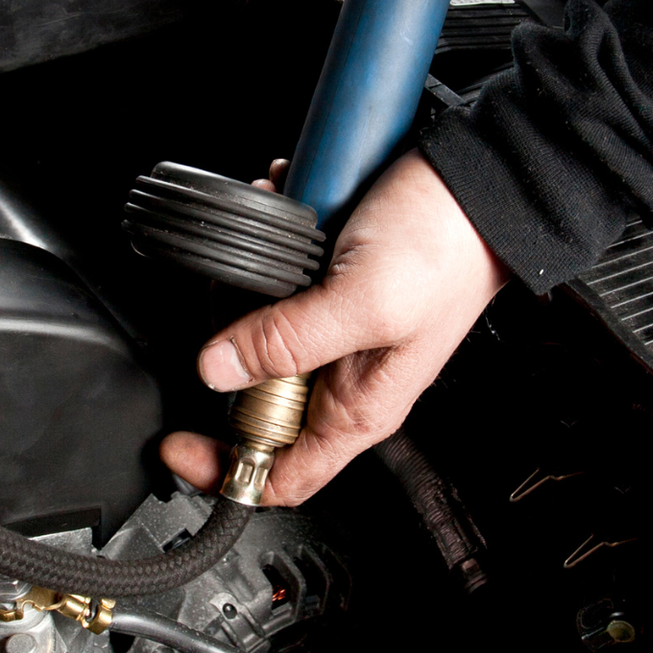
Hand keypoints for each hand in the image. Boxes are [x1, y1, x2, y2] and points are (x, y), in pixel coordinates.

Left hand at [159, 153, 508, 505]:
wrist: (476, 176)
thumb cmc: (448, 247)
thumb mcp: (365, 302)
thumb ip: (289, 341)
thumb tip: (217, 370)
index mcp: (357, 407)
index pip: (279, 475)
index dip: (222, 470)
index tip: (175, 444)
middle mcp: (341, 377)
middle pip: (249, 399)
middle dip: (225, 350)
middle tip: (230, 307)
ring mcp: (331, 330)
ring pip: (251, 335)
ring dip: (242, 288)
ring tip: (267, 251)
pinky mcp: (325, 286)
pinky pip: (270, 283)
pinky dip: (264, 251)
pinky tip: (281, 217)